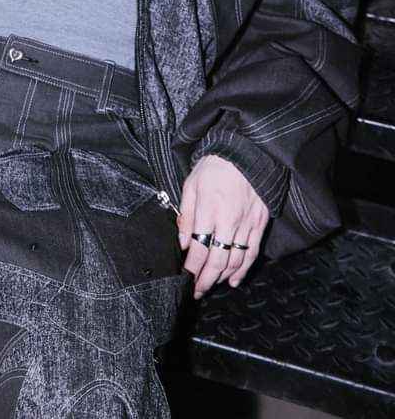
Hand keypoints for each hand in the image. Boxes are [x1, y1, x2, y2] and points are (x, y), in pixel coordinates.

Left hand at [176, 154, 268, 298]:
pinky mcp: (260, 223)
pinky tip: (235, 279)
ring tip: (212, 286)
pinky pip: (253, 251)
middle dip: (206, 281)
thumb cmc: (214, 166)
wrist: (245, 151)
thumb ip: (186, 215)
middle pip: (218, 260)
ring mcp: (247, 223)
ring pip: (236, 260)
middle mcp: (229, 220)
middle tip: (197, 292)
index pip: (199, 249)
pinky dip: (244, 269)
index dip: (192, 269)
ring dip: (223, 277)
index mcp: (209, 210)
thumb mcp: (191, 184)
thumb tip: (183, 243)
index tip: (184, 279)